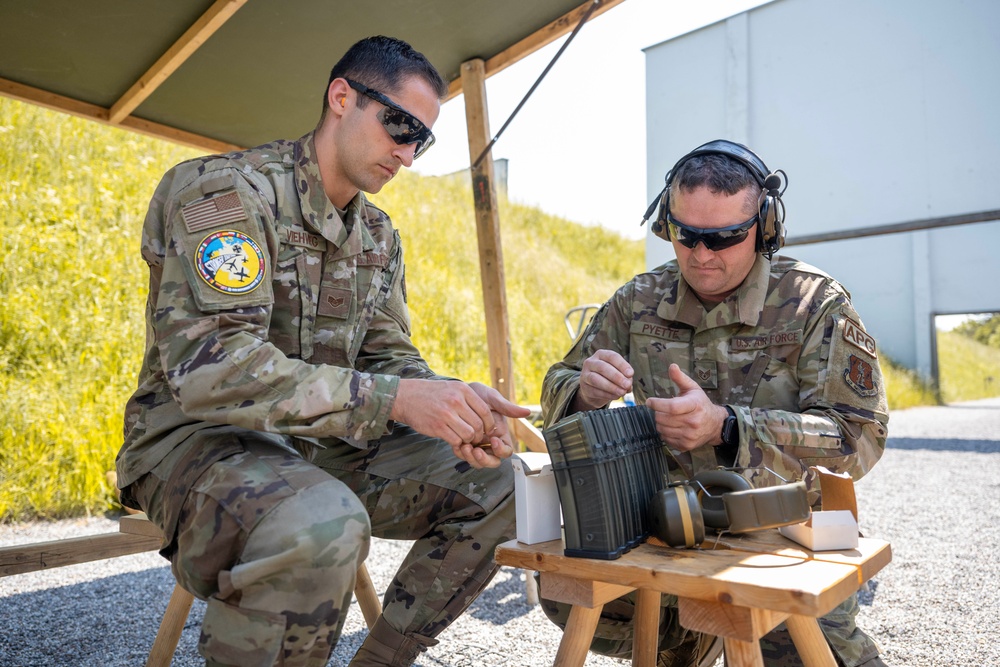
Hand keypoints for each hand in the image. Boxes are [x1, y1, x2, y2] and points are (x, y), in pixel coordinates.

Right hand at [391, 379, 528, 468]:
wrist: (406, 397)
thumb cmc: (434, 395)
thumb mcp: (455, 389)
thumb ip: (475, 401)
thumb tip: (501, 414)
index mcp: (463, 390)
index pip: (485, 411)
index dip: (488, 424)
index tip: (486, 429)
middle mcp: (456, 400)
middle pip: (479, 425)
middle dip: (479, 435)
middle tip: (474, 436)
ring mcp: (446, 413)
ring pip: (469, 434)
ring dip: (468, 440)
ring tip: (462, 437)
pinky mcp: (437, 426)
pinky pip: (456, 440)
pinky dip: (457, 443)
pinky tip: (452, 438)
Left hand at [462, 382, 531, 465]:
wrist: (459, 392)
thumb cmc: (479, 394)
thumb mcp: (493, 399)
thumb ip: (508, 407)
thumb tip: (528, 412)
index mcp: (500, 434)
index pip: (506, 451)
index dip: (501, 450)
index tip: (494, 439)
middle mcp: (489, 442)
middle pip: (492, 461)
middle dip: (484, 460)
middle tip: (476, 451)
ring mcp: (476, 445)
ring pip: (477, 462)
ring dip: (471, 458)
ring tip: (464, 446)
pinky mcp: (463, 444)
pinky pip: (464, 456)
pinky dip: (460, 454)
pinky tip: (457, 445)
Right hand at [571, 349, 633, 411]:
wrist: (594, 389)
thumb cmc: (609, 377)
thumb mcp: (618, 373)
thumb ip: (625, 376)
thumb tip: (628, 383)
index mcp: (601, 354)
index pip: (612, 356)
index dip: (622, 365)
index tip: (631, 374)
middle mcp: (591, 362)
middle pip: (603, 367)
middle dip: (617, 377)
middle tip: (627, 384)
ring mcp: (585, 374)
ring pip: (596, 379)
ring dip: (611, 387)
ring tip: (622, 392)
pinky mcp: (584, 387)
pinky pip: (595, 391)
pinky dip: (607, 395)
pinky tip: (616, 396)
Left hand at [645, 364, 727, 451]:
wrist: (715, 425)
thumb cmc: (701, 404)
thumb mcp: (693, 389)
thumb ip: (680, 378)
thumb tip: (672, 366)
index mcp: (694, 405)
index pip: (672, 407)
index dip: (657, 404)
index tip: (649, 401)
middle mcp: (693, 421)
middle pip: (663, 418)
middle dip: (657, 412)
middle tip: (661, 409)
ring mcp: (690, 435)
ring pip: (662, 429)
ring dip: (660, 422)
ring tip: (666, 417)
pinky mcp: (686, 445)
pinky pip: (666, 438)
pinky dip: (664, 432)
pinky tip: (671, 427)